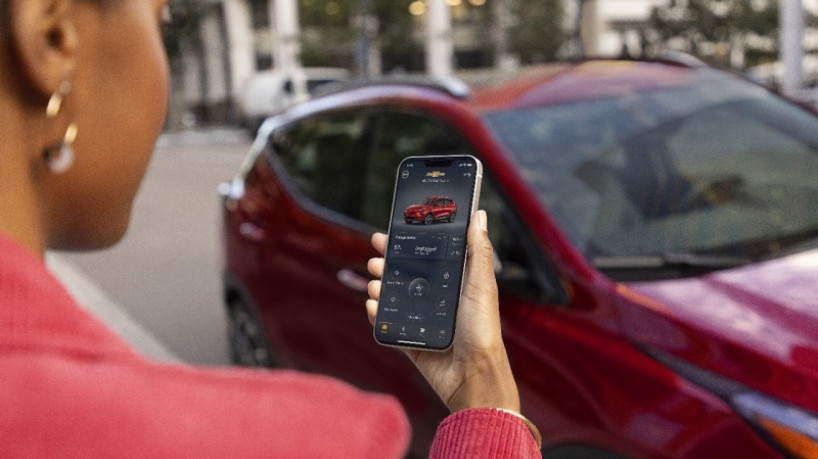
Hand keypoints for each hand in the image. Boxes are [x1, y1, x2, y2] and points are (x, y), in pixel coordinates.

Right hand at [366, 210, 520, 412]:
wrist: (473, 375)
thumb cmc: (483, 330)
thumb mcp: (482, 285)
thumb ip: (478, 251)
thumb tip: (478, 215)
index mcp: (455, 283)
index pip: (427, 256)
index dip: (408, 243)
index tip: (390, 232)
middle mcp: (437, 300)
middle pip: (405, 274)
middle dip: (387, 263)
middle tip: (374, 256)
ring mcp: (423, 320)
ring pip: (394, 297)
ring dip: (380, 286)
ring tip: (375, 281)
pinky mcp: (412, 340)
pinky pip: (389, 324)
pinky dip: (378, 314)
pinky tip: (373, 305)